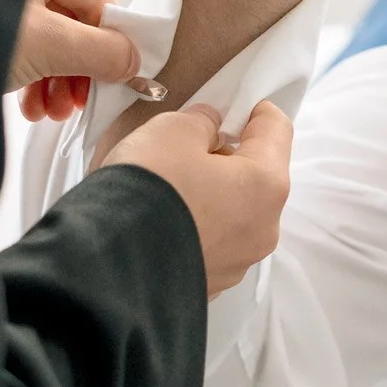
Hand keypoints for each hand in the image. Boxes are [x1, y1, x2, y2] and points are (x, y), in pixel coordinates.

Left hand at [10, 0, 141, 121]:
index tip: (121, 75)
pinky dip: (29, 79)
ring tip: (52, 111)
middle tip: (81, 102)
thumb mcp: (47, 44)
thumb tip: (134, 60)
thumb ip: (99, 51)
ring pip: (47, 39)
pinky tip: (29, 107)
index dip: (113, 40)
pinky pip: (19, 48)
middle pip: (72, 22)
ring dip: (56, 82)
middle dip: (79, 70)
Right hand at [100, 100, 292, 297]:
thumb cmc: (149, 188)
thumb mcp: (173, 130)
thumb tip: (209, 130)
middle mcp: (264, 228)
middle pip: (257, 175)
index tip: (233, 104)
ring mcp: (238, 261)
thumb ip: (202, 121)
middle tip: (189, 146)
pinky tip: (165, 217)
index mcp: (267, 184)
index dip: (254, 110)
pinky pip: (212, 241)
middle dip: (228, 156)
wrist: (109, 260)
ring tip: (171, 185)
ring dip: (213, 194)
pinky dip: (196, 225)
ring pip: (235, 212)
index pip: (277, 129)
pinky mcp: (211, 282)